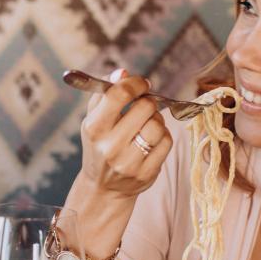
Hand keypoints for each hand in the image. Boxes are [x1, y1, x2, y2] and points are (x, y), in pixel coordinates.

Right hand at [78, 68, 172, 198]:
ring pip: (158, 125)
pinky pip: (167, 142)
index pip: (119, 94)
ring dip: (156, 119)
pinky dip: (163, 136)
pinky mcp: (147, 174)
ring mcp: (129, 163)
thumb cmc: (99, 145)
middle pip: (145, 107)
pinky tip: (152, 139)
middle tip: (143, 105)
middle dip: (147, 101)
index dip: (136, 83)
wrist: (103, 187)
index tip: (141, 84)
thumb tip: (123, 72)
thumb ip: (105, 93)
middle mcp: (110, 146)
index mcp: (94, 128)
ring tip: (147, 124)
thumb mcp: (93, 119)